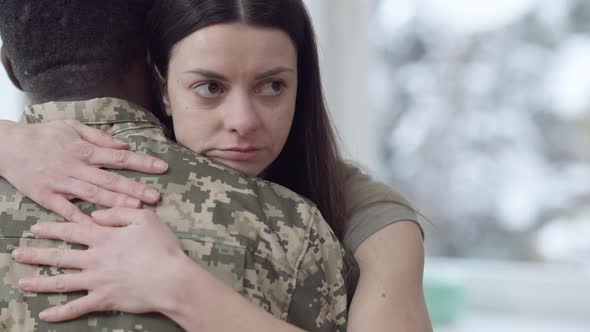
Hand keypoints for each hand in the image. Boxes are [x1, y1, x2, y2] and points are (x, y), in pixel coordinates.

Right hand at [0, 120, 167, 223]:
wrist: (6, 146)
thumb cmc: (43, 135)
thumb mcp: (72, 127)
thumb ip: (100, 137)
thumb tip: (125, 146)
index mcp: (84, 149)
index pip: (120, 157)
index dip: (142, 162)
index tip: (162, 167)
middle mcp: (75, 167)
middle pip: (110, 179)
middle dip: (135, 188)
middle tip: (156, 196)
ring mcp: (61, 183)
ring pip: (93, 195)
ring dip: (116, 203)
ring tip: (137, 209)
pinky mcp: (46, 197)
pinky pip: (67, 211)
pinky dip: (83, 220)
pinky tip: (100, 228)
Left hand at [12, 208, 187, 320]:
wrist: (171, 279)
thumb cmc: (162, 247)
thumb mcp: (146, 219)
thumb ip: (119, 213)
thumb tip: (96, 214)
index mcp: (104, 237)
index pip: (72, 230)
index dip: (53, 228)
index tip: (35, 228)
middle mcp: (95, 259)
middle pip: (60, 256)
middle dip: (36, 254)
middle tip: (17, 253)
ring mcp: (97, 281)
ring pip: (62, 282)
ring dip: (40, 283)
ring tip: (22, 282)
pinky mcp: (104, 300)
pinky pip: (77, 308)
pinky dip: (60, 313)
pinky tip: (45, 315)